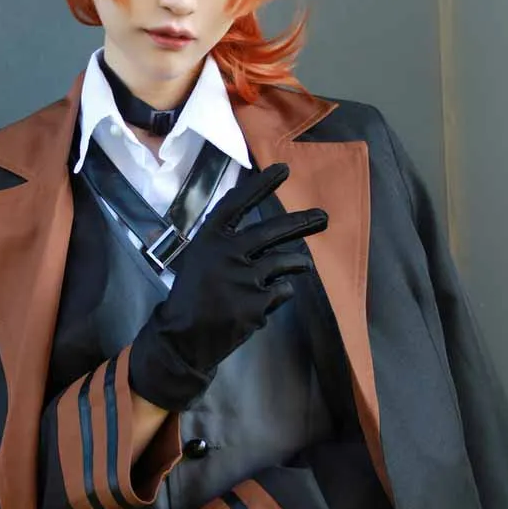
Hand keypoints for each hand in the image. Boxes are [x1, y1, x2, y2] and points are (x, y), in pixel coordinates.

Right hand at [129, 162, 327, 411]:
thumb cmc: (191, 298)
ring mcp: (244, 278)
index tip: (283, 169)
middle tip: (323, 217)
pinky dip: (277, 295)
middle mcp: (228, 253)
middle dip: (302, 222)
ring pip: (285, 263)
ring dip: (297, 264)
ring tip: (304, 265)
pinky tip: (264, 303)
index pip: (238, 203)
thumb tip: (266, 239)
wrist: (184, 339)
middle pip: (272, 231)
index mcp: (210, 239)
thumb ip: (227, 247)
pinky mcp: (257, 302)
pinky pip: (281, 292)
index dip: (261, 185)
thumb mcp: (200, 261)